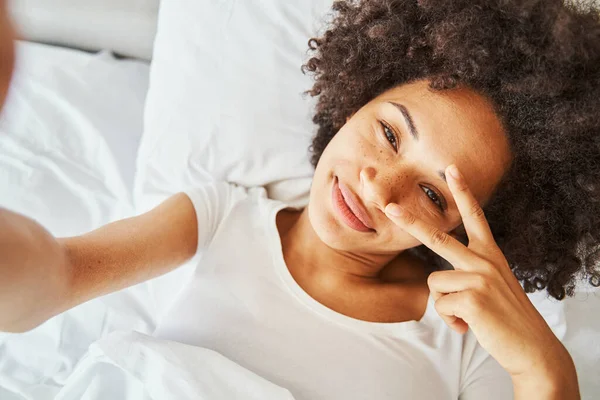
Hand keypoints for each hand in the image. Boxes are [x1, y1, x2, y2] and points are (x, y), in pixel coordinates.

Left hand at [384, 165, 573, 380]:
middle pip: (438, 237)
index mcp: (490, 254)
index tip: (452, 168)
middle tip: (388, 207)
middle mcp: (484, 260)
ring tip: (470, 316)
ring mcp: (479, 276)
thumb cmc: (505, 317)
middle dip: (410, 222)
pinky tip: (471, 325)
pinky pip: (440, 305)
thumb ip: (468, 275)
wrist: (531, 346)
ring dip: (446, 306)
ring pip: (435, 284)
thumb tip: (438, 285)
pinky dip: (451, 321)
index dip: (463, 191)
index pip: (475, 216)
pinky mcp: (473, 297)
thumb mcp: (490, 287)